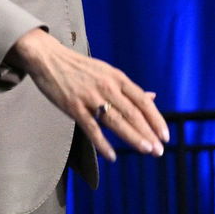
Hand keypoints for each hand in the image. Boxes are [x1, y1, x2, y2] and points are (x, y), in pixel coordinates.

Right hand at [9, 28, 166, 161]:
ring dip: (133, 137)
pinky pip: (91, 128)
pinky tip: (112, 156)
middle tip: (158, 150)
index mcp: (118, 78)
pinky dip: (102, 143)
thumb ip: (128, 88)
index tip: (165, 135)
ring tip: (145, 150)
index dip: (156, 119)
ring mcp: (91, 96)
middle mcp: (108, 86)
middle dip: (148, 133)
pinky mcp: (74, 106)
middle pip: (133, 113)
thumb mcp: (108, 72)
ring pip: (116, 120)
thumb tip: (152, 96)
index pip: (143, 101)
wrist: (50, 58)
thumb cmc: (80, 68)